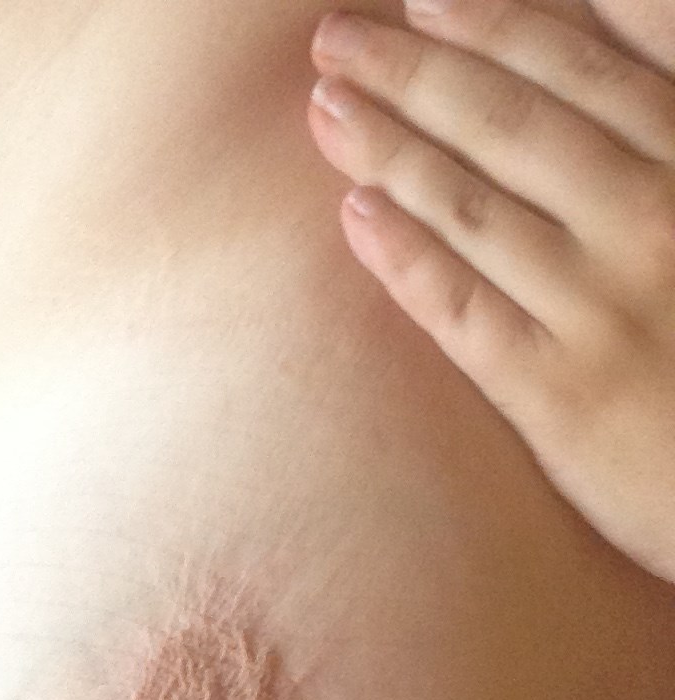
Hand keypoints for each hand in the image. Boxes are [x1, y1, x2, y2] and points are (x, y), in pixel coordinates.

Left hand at [307, 0, 674, 585]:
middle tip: (335, 39)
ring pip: (475, 207)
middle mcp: (652, 222)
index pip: (583, 70)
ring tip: (326, 109)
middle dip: (415, 71)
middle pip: (511, 125)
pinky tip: (354, 216)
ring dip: (389, 148)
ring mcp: (602, 309)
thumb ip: (673, 120)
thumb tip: (609, 45)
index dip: (495, 24)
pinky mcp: (560, 396)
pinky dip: (405, 257)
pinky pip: (463, 310)